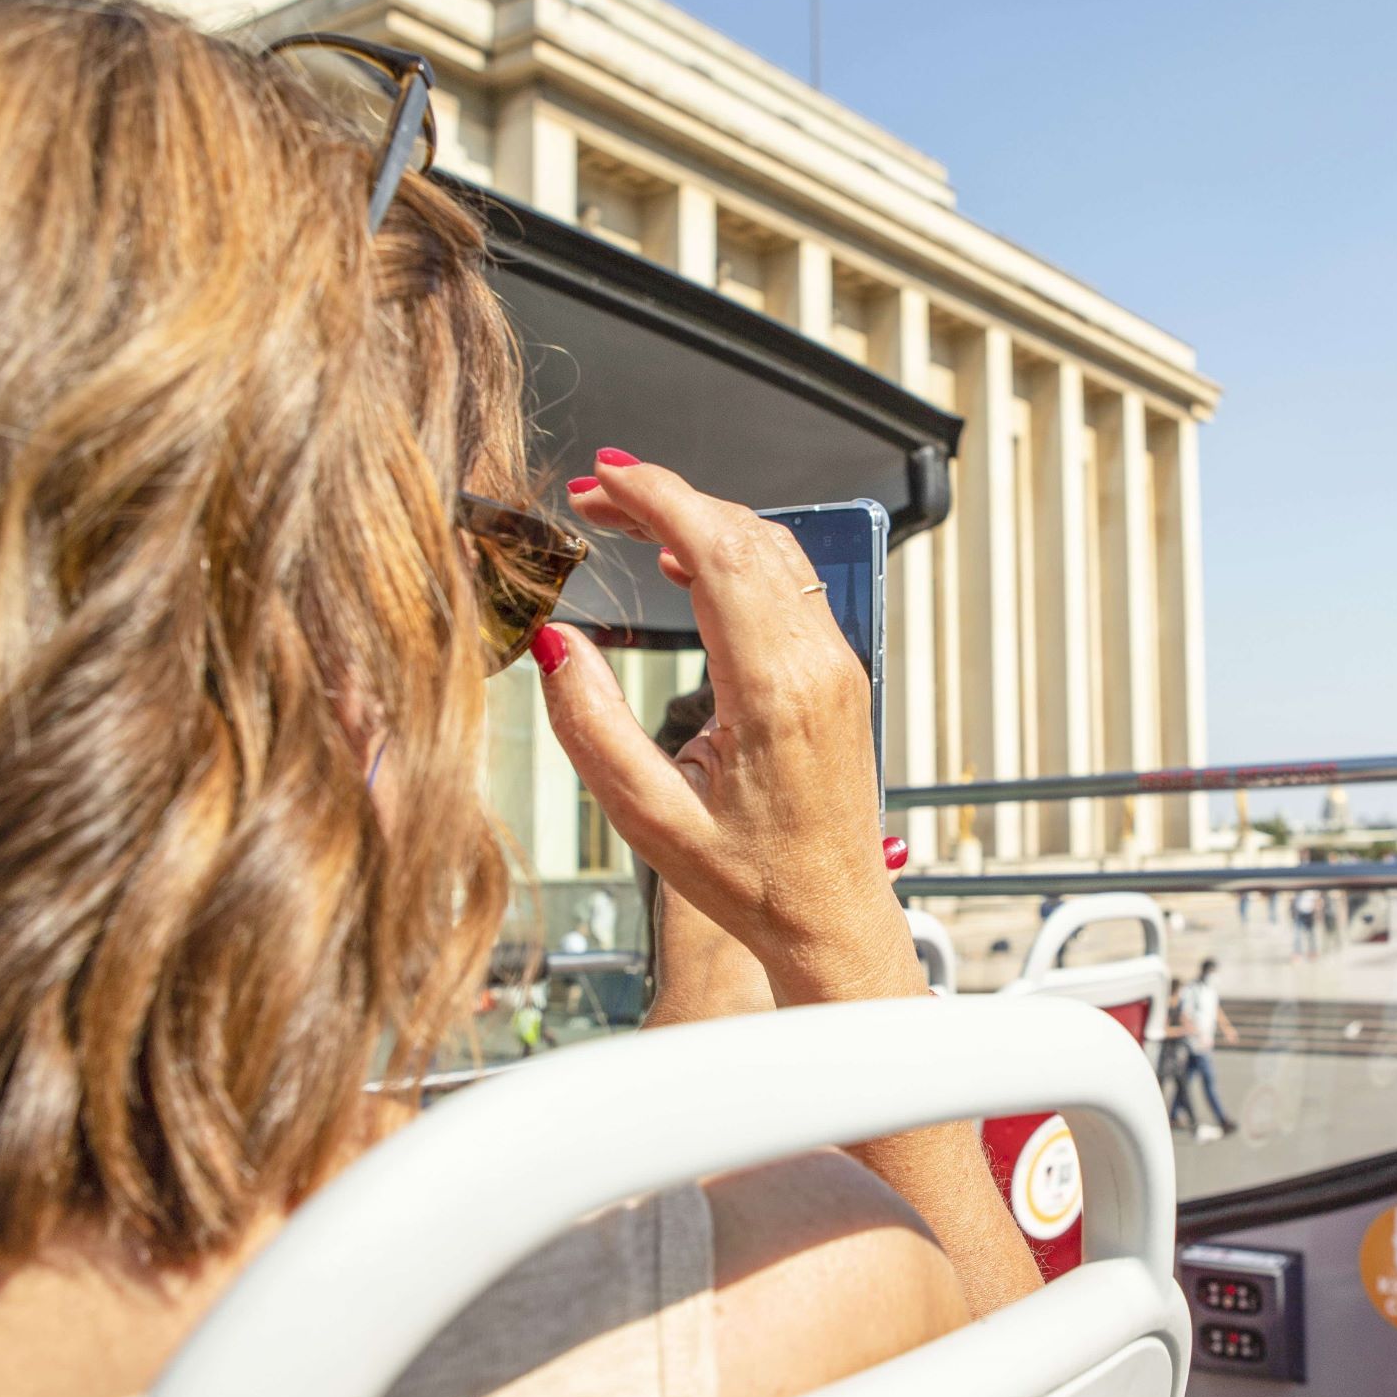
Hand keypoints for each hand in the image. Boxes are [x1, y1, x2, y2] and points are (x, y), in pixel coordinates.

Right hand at [533, 452, 905, 998]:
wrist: (834, 920)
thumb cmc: (750, 883)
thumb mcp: (648, 819)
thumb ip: (592, 727)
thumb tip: (555, 641)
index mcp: (774, 691)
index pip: (718, 551)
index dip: (658, 497)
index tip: (603, 476)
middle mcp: (817, 664)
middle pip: (745, 535)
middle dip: (667, 497)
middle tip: (595, 494)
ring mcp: (838, 665)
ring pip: (774, 552)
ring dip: (702, 519)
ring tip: (630, 519)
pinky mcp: (841, 674)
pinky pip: (791, 584)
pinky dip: (735, 553)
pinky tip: (688, 563)